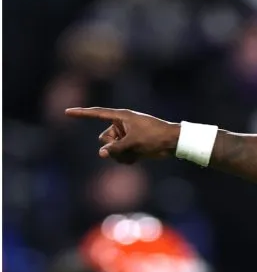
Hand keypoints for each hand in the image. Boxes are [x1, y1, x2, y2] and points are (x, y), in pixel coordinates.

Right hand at [65, 107, 179, 163]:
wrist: (173, 142)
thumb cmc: (155, 137)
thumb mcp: (133, 143)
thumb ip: (115, 148)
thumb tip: (101, 154)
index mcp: (121, 117)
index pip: (97, 114)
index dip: (82, 114)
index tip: (67, 112)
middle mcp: (121, 125)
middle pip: (104, 139)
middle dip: (113, 147)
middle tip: (127, 147)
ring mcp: (126, 136)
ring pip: (112, 149)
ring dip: (120, 155)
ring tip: (135, 154)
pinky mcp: (131, 146)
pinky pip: (120, 155)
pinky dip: (126, 158)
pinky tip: (136, 159)